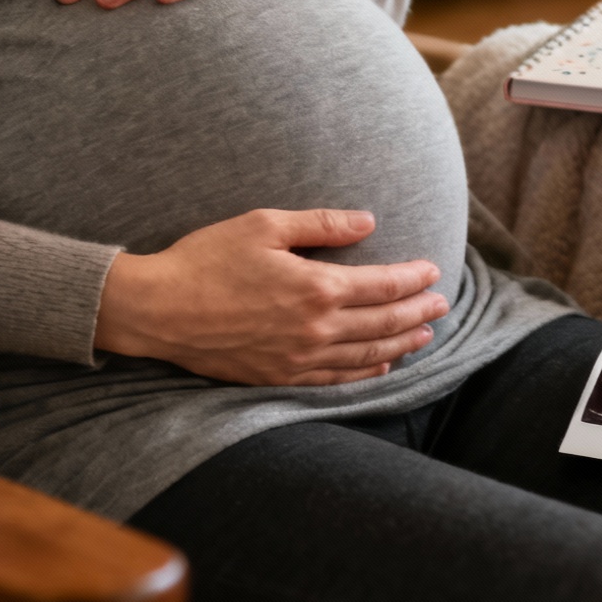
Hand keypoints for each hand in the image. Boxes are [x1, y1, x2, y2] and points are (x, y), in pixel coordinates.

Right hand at [94, 209, 449, 385]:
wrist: (159, 310)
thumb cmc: (206, 260)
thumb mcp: (264, 226)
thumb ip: (321, 225)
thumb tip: (368, 222)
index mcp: (316, 288)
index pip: (383, 285)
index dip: (414, 278)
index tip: (434, 270)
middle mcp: (316, 329)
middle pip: (384, 322)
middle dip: (418, 311)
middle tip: (442, 304)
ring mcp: (299, 359)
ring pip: (367, 355)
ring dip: (402, 344)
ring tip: (425, 335)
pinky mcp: (280, 377)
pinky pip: (336, 379)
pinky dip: (366, 372)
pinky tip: (382, 365)